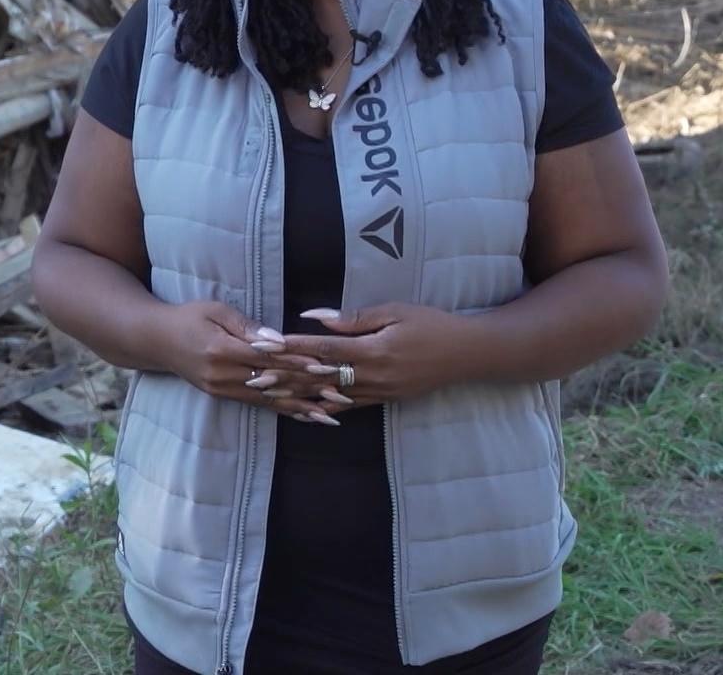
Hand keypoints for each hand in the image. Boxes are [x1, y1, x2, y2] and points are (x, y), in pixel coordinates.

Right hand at [154, 300, 345, 423]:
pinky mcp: (223, 395)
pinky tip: (306, 417)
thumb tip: (277, 340)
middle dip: (308, 387)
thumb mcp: (216, 310)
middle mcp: (222, 375)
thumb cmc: (188, 317)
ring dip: (302, 405)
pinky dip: (284, 411)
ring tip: (333, 412)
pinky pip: (259, 405)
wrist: (156, 340)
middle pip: (272, 382)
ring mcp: (222, 389)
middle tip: (341, 390)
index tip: (326, 364)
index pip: (267, 357)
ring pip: (269, 399)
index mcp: (221, 349)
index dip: (297, 361)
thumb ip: (247, 326)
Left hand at [274, 304, 482, 405]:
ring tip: (270, 397)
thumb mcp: (394, 312)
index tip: (266, 346)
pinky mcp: (385, 400)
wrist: (466, 354)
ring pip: (330, 396)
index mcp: (373, 350)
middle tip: (255, 378)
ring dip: (298, 396)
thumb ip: (354, 319)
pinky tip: (306, 411)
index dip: (293, 348)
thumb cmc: (431, 324)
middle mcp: (373, 375)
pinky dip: (325, 408)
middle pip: (320, 377)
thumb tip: (316, 318)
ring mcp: (379, 391)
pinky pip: (350, 407)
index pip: (324, 350)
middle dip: (286, 377)